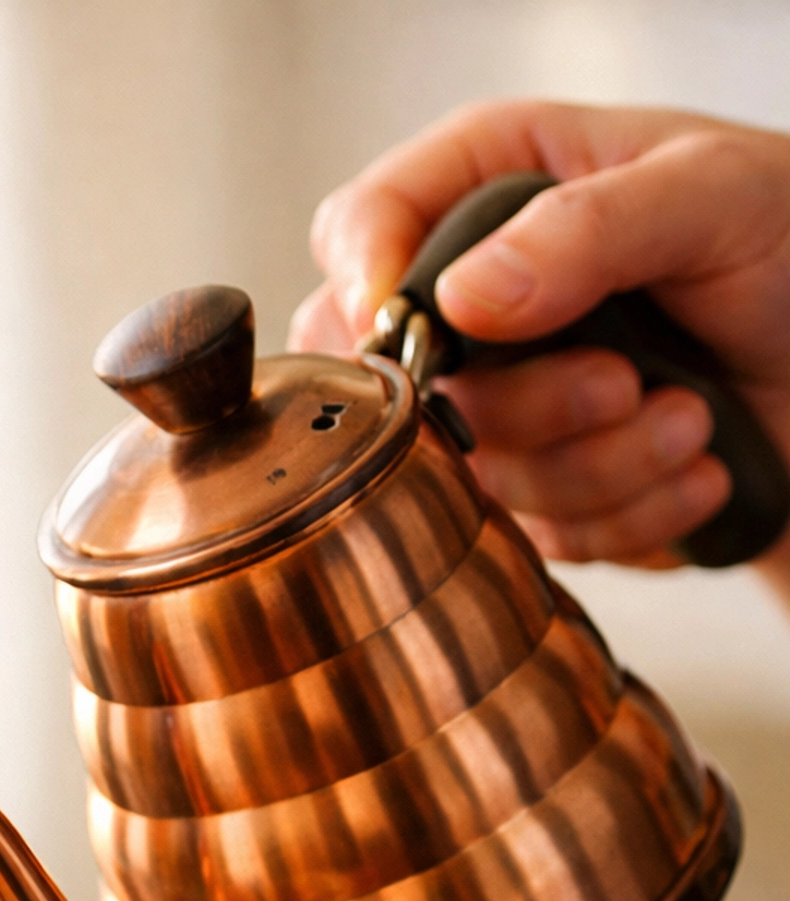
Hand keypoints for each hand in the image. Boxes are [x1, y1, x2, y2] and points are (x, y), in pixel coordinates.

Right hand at [289, 101, 789, 591]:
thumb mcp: (712, 195)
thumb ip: (587, 228)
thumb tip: (461, 297)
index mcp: (492, 186)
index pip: (361, 230)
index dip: (369, 287)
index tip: (430, 332)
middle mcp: (477, 301)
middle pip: (400, 385)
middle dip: (525, 407)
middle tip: (622, 381)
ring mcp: (502, 406)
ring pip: (478, 480)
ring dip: (605, 465)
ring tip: (692, 417)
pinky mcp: (539, 495)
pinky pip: (541, 540)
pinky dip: (631, 514)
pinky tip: (695, 465)